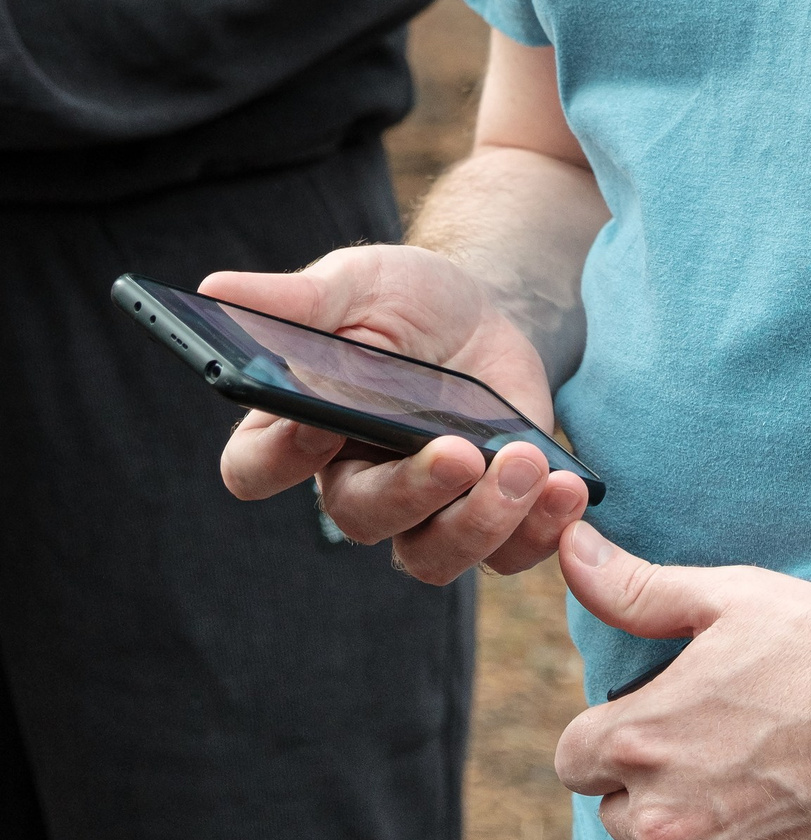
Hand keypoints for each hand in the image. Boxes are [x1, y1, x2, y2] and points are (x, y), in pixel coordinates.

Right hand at [208, 244, 589, 580]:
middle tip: (462, 452)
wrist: (484, 310)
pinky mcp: (489, 513)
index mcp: (293, 429)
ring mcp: (423, 509)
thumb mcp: (356, 283)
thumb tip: (214, 289)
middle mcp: (351, 482)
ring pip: (433, 556)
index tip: (322, 418)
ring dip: (484, 521)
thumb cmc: (400, 299)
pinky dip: (541, 530)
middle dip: (414, 492)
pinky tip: (567, 487)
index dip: (282, 454)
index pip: (257, 466)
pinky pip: (508, 554)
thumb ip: (296, 298)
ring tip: (528, 465)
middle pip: (360, 520)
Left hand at [554, 521, 810, 839]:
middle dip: (656, 790)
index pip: (574, 761)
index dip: (618, 738)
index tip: (669, 722)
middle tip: (727, 752)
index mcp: (641, 740)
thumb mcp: (730, 599)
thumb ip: (635, 588)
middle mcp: (665, 820)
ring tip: (755, 799)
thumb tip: (569, 549)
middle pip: (618, 822)